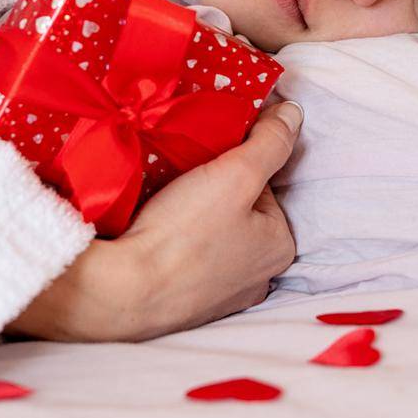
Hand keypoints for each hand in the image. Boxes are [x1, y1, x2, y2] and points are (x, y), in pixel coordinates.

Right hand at [6, 100, 302, 341]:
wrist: (124, 290)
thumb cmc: (185, 233)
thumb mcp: (236, 174)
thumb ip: (270, 141)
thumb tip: (294, 112)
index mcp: (280, 246)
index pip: (263, 186)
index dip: (234, 166)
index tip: (206, 163)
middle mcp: (259, 277)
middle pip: (239, 211)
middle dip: (214, 193)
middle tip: (182, 182)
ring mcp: (223, 296)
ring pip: (213, 236)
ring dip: (193, 218)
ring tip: (166, 204)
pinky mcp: (189, 305)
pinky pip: (189, 260)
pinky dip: (177, 244)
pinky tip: (158, 233)